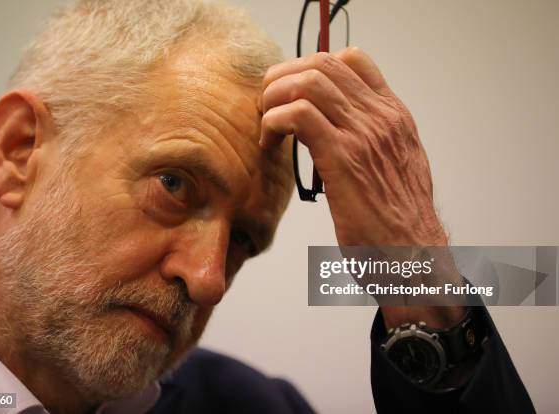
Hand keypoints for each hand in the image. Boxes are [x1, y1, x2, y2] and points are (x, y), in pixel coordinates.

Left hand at [259, 47, 445, 246]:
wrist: (415, 256)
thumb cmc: (400, 221)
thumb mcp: (398, 167)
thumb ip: (376, 141)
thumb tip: (345, 131)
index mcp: (393, 115)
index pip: (352, 59)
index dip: (310, 67)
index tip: (291, 93)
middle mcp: (380, 117)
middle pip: (323, 62)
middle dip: (283, 77)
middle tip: (268, 105)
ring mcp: (363, 134)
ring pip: (308, 82)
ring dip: (275, 97)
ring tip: (266, 125)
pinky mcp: (343, 158)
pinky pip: (297, 115)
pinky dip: (273, 122)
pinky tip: (269, 144)